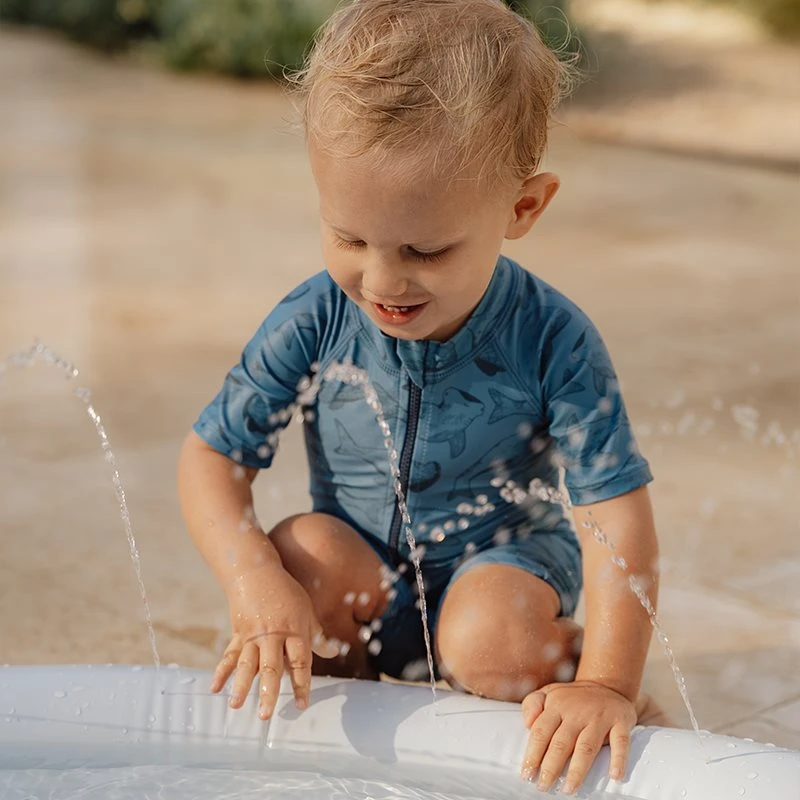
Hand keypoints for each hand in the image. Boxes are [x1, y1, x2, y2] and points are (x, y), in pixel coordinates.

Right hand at [210, 563, 338, 718]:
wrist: (256, 573)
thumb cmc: (286, 592)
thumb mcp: (307, 611)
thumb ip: (317, 636)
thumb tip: (334, 653)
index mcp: (294, 631)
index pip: (300, 662)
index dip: (301, 684)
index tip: (301, 704)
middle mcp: (273, 636)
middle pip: (271, 667)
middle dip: (268, 692)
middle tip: (265, 715)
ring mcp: (252, 636)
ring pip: (246, 664)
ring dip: (241, 686)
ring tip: (236, 706)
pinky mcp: (238, 634)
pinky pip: (229, 656)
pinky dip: (221, 672)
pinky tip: (215, 688)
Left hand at [520, 680, 636, 794]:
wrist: (607, 684)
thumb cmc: (572, 697)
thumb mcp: (548, 693)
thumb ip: (531, 705)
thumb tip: (527, 724)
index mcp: (557, 705)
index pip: (541, 731)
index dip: (533, 753)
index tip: (526, 774)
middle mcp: (577, 711)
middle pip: (561, 742)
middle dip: (551, 767)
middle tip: (544, 787)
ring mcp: (599, 717)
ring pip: (587, 746)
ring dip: (577, 770)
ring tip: (569, 789)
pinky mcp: (620, 722)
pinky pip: (621, 742)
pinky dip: (619, 758)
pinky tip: (614, 775)